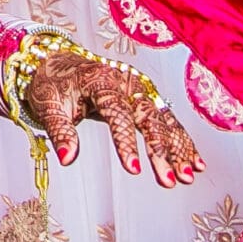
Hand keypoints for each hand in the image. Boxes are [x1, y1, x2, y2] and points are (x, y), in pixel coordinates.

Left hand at [23, 50, 205, 187]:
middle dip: (161, 149)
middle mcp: (125, 82)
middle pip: (149, 116)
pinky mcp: (144, 96)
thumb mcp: (47, 106)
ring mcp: (138, 88)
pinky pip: (166, 119)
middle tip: (170, 179)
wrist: (54, 62)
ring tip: (188, 175)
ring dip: (178, 148)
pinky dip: (181, 140)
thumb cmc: (51, 84)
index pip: (118, 112)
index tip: (133, 168)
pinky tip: (194, 162)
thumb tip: (68, 159)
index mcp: (100, 81)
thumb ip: (60, 132)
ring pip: (164, 119)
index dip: (126, 141)